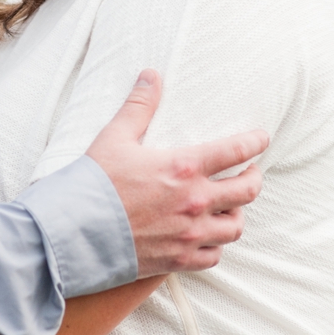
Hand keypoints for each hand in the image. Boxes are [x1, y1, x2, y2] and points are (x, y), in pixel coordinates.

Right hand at [86, 70, 267, 278]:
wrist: (72, 233)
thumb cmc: (92, 184)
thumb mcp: (115, 137)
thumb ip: (139, 106)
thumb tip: (151, 74)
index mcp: (183, 167)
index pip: (236, 150)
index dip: (255, 142)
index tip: (262, 139)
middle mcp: (194, 202)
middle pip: (247, 191)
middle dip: (254, 179)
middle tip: (250, 173)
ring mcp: (189, 234)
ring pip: (236, 226)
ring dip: (237, 213)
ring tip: (229, 206)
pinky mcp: (179, 260)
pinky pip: (215, 256)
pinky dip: (216, 245)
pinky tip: (209, 236)